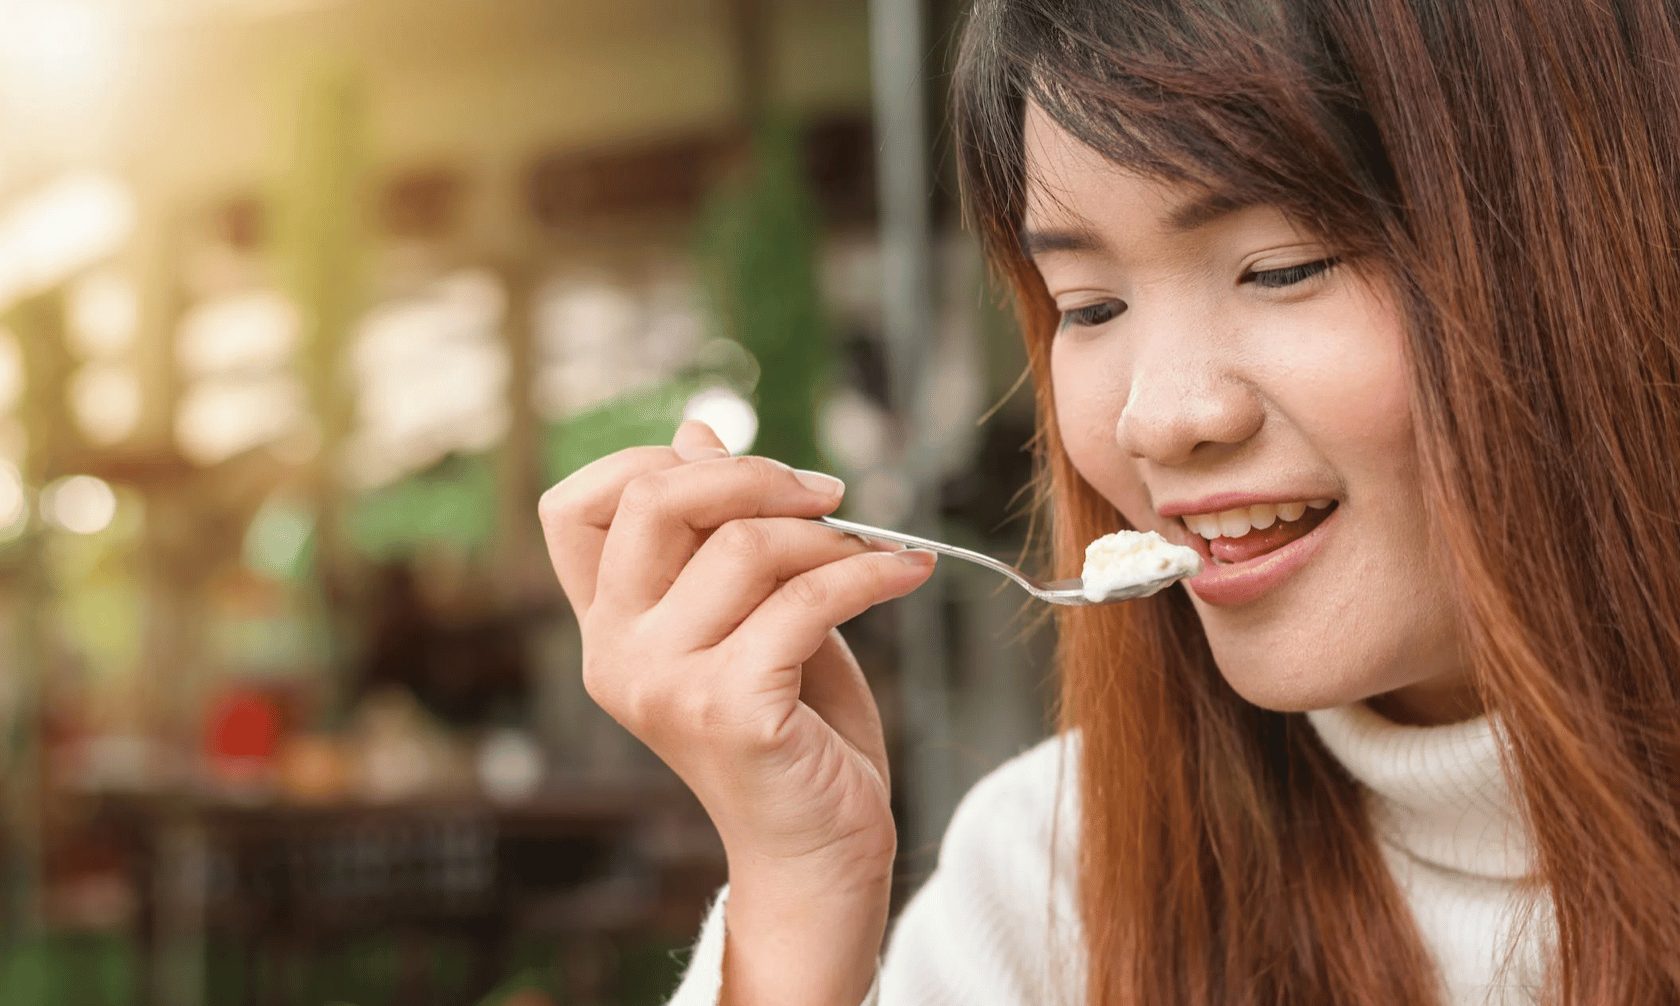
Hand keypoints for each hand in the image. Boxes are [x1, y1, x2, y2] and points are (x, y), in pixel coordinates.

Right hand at [538, 420, 935, 882]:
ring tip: (875, 553)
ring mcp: (664, 685)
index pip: (572, 509)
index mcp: (609, 627)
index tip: (740, 469)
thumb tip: (696, 430)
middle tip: (827, 495)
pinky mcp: (727, 710)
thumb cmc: (793, 727)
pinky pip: (807, 600)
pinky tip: (906, 573)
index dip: (649, 462)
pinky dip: (870, 573)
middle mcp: (615, 655)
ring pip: (745, 545)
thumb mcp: (752, 611)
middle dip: (753, 476)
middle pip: (653, 500)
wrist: (820, 851)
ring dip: (830, 536)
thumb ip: (718, 533)